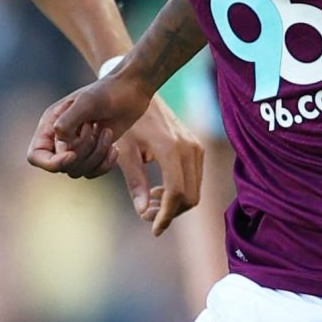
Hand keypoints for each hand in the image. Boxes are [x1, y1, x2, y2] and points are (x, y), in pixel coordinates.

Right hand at [28, 69, 154, 182]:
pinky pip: (92, 173)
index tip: (71, 156)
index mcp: (50, 124)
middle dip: (83, 151)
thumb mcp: (86, 102)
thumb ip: (68, 122)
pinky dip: (105, 164)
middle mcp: (60, 139)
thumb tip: (60, 146)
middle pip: (61, 166)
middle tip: (94, 127)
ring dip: (96, 155)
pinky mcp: (93, 154)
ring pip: (78, 171)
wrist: (129, 92)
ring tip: (106, 132)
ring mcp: (77, 148)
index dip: (50, 163)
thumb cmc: (106, 92)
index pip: (36, 155)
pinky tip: (114, 148)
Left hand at [108, 96, 204, 236]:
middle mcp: (190, 149)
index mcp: (171, 149)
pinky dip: (180, 191)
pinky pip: (194, 179)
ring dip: (175, 204)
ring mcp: (196, 147)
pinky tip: (158, 191)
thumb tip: (143, 212)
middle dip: (171, 213)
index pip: (176, 194)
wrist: (139, 91)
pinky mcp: (196, 147)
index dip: (166, 216)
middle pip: (190, 197)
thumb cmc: (126, 122)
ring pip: (195, 190)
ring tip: (149, 204)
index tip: (153, 229)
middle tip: (148, 217)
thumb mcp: (125, 151)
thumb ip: (135, 182)